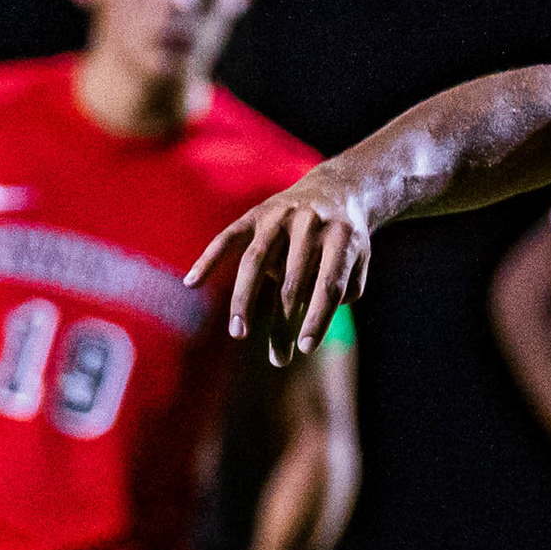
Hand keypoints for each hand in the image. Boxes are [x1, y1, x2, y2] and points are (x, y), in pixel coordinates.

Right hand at [189, 169, 371, 365]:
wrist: (336, 189)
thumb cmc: (345, 238)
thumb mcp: (358, 259)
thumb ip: (343, 289)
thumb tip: (310, 317)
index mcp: (341, 237)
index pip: (329, 285)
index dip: (317, 317)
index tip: (306, 348)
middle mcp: (310, 224)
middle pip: (292, 281)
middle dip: (285, 323)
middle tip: (279, 360)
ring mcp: (280, 217)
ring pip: (255, 261)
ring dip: (244, 299)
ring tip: (239, 332)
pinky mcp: (255, 214)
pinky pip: (228, 238)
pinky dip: (209, 259)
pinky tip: (192, 283)